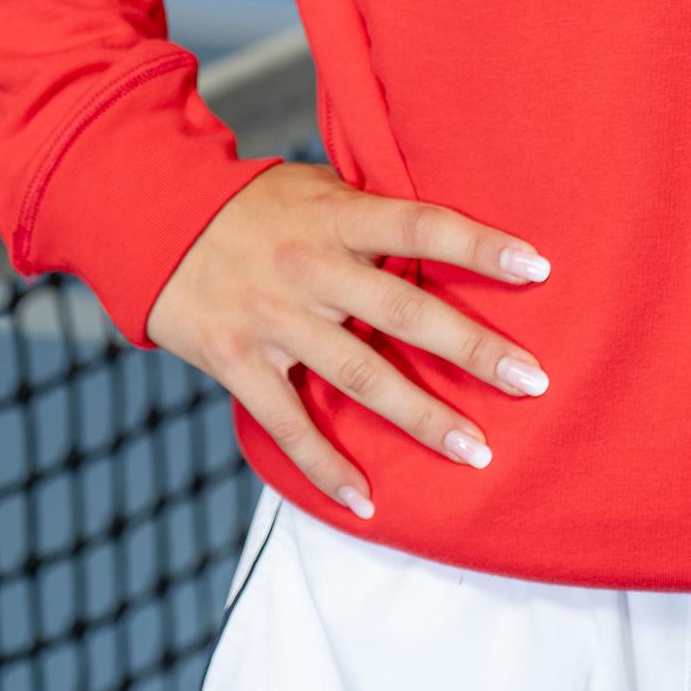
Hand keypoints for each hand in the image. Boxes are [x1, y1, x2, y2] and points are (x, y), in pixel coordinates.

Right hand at [145, 163, 552, 521]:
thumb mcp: (316, 188)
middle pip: (405, 314)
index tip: (538, 268)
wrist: (152, 218)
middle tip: (533, 382)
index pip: (422, 226)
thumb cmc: (254, 204)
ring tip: (475, 452)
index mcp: (337, 218)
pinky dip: (326, 467)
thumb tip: (444, 236)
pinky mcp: (238, 362)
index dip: (479, 246)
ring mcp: (274, 319)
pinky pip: (289, 425)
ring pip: (360, 378)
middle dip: (473, 351)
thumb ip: (371, 215)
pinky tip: (367, 502)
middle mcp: (311, 269)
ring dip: (421, 419)